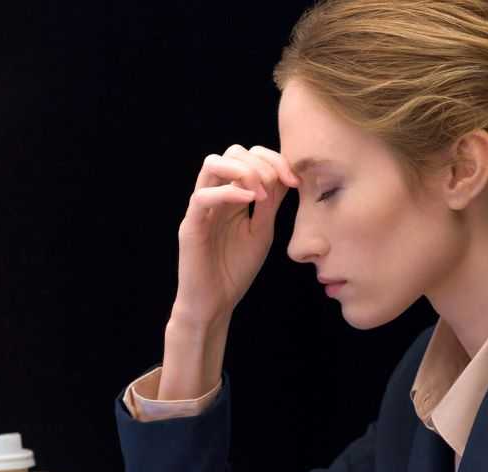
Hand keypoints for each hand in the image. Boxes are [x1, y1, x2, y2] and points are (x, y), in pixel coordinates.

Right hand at [173, 144, 300, 326]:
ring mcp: (201, 209)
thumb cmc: (235, 270)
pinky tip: (249, 202)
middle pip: (232, 152)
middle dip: (261, 163)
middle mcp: (215, 196)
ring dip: (242, 170)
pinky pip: (203, 197)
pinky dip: (228, 192)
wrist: (215, 303)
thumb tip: (285, 176)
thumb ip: (270, 204)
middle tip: (277, 187)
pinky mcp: (191, 226)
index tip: (296, 181)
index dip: (275, 160)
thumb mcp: (262, 232)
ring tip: (260, 194)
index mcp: (232, 195)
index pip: (249, 157)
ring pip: (212, 164)